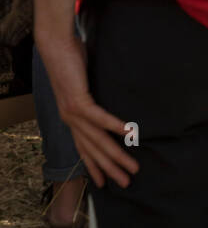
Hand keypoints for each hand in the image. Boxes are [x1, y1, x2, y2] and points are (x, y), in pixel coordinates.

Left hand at [35, 34, 138, 188]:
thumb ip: (91, 93)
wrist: (55, 44)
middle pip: (92, 150)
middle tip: (125, 183)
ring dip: (116, 155)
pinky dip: (114, 126)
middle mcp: (70, 119)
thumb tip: (106, 93)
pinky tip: (128, 133)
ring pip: (97, 140)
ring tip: (132, 167)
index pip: (82, 148)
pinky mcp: (79, 100)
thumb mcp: (82, 81)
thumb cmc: (70, 58)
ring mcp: (73, 112)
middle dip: (109, 169)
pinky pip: (99, 118)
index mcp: (70, 117)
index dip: (93, 166)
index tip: (102, 182)